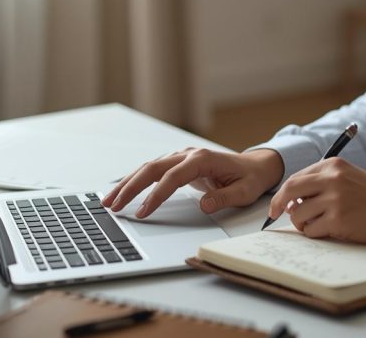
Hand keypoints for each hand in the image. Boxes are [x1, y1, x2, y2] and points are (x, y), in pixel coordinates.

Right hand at [102, 148, 283, 217]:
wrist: (256, 165)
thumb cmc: (250, 178)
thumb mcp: (244, 192)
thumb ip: (224, 198)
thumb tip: (204, 205)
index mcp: (202, 159)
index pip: (172, 177)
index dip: (156, 195)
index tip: (143, 212)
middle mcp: (188, 154)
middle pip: (152, 168)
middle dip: (130, 187)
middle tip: (113, 206)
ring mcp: (181, 157)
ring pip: (148, 168)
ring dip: (128, 183)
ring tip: (109, 201)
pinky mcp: (178, 164)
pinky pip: (153, 171)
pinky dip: (136, 181)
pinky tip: (122, 191)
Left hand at [268, 158, 365, 244]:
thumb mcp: (349, 178)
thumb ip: (321, 183)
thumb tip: (289, 201)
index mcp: (333, 165)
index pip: (295, 178)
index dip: (281, 194)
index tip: (276, 206)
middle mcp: (332, 178)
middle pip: (289, 191)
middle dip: (278, 206)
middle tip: (275, 216)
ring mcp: (334, 199)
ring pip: (297, 214)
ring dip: (302, 224)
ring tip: (318, 224)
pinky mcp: (338, 219)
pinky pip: (311, 230)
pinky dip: (316, 233)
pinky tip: (331, 230)